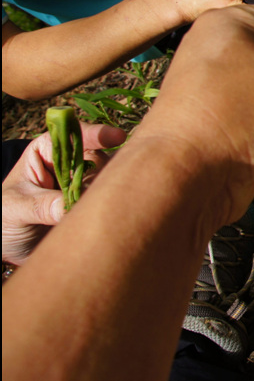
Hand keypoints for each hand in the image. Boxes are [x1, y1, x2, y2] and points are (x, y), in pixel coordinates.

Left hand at [2, 125, 125, 264]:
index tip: (116, 137)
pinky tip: (114, 212)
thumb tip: (66, 207)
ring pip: (109, 178)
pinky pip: (111, 199)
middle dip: (107, 168)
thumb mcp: (14, 208)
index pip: (72, 135)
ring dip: (111, 190)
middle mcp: (71, 163)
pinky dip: (115, 204)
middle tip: (112, 184)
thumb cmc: (4, 218)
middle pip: (99, 157)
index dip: (95, 134)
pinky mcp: (94, 203)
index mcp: (47, 152)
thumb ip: (40, 205)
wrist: (10, 247)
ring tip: (105, 205)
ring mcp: (85, 184)